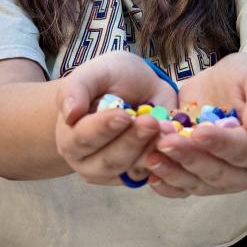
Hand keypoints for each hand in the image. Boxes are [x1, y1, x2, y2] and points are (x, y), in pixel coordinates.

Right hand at [54, 51, 177, 184]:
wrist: (134, 87)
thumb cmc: (109, 79)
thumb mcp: (94, 72)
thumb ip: (77, 88)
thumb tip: (70, 114)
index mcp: (71, 137)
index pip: (84, 138)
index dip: (103, 128)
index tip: (123, 115)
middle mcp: (88, 161)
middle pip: (109, 160)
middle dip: (132, 141)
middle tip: (151, 122)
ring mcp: (115, 171)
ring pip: (133, 169)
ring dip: (151, 150)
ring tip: (167, 128)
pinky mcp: (139, 173)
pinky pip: (153, 171)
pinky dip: (166, 157)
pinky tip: (176, 139)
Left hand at [144, 53, 246, 197]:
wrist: (234, 89)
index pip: (242, 150)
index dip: (220, 143)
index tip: (198, 131)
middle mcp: (244, 170)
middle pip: (217, 172)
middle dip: (189, 158)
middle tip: (165, 142)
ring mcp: (220, 178)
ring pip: (197, 184)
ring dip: (173, 172)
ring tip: (150, 156)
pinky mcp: (199, 178)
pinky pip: (183, 188)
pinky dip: (166, 185)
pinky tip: (150, 175)